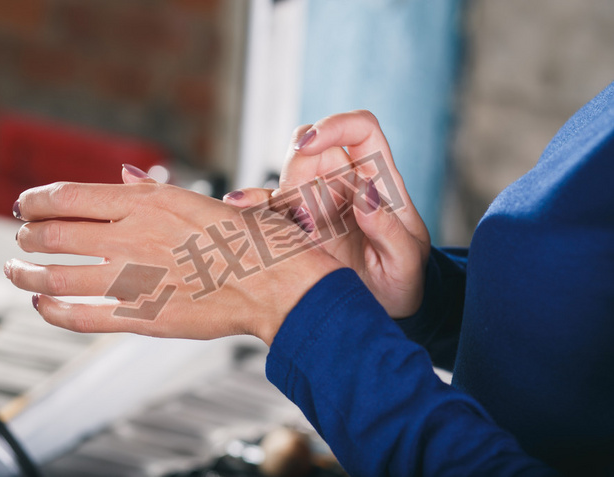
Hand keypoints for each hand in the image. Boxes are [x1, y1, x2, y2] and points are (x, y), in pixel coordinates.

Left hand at [5, 170, 341, 344]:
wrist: (282, 285)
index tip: (24, 204)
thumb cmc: (254, 240)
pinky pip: (81, 317)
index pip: (69, 195)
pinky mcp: (143, 318)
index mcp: (149, 202)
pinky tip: (41, 308)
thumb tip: (122, 175)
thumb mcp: (205, 199)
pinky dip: (52, 312)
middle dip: (28, 235)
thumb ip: (155, 190)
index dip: (36, 199)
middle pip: (54, 234)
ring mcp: (135, 280)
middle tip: (21, 238)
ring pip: (56, 278)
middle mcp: (133, 237)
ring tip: (14, 272)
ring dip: (26, 274)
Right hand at [223, 110, 429, 317]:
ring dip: (276, 191)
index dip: (335, 125)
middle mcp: (346, 186)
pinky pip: (270, 209)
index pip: (360, 130)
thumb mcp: (407, 260)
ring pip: (288, 177)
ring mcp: (319, 206)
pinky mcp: (299, 229)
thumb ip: (388, 228)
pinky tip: (236, 208)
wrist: (387, 312)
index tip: (310, 143)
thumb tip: (365, 192)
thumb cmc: (405, 281)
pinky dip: (251, 206)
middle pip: (314, 148)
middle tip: (301, 208)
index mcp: (380, 181)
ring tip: (279, 222)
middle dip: (299, 164)